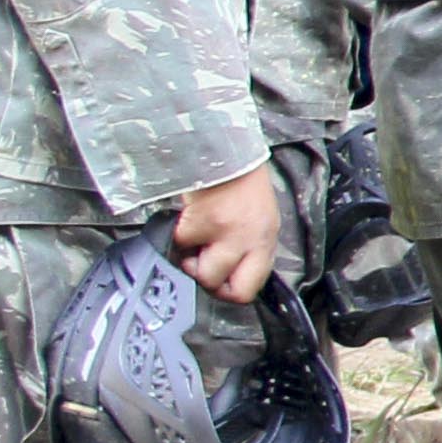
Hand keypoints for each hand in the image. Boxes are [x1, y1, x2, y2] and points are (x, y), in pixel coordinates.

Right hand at [170, 165, 284, 302]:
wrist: (226, 150)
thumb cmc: (242, 183)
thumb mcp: (259, 220)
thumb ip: (248, 248)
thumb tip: (228, 274)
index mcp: (265, 240)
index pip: (249, 288)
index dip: (227, 293)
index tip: (217, 284)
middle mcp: (250, 240)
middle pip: (220, 287)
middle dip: (204, 279)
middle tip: (198, 261)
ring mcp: (225, 233)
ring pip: (198, 271)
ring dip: (187, 259)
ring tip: (192, 240)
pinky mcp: (200, 222)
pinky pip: (179, 244)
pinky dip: (176, 236)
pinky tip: (185, 221)